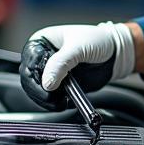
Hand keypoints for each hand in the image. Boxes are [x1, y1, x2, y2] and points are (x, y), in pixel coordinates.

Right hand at [19, 22, 135, 109]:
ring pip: (36, 90)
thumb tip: (47, 83)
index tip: (47, 82)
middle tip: (52, 97)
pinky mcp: (58, 85)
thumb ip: (61, 63)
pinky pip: (49, 98)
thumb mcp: (79, 48)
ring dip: (46, 99)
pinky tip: (66, 102)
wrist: (114, 53)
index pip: (29, 59)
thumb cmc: (98, 41)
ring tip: (61, 101)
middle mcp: (41, 57)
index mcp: (42, 41)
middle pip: (28, 77)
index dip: (36, 72)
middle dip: (39, 89)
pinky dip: (55, 103)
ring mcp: (49, 72)